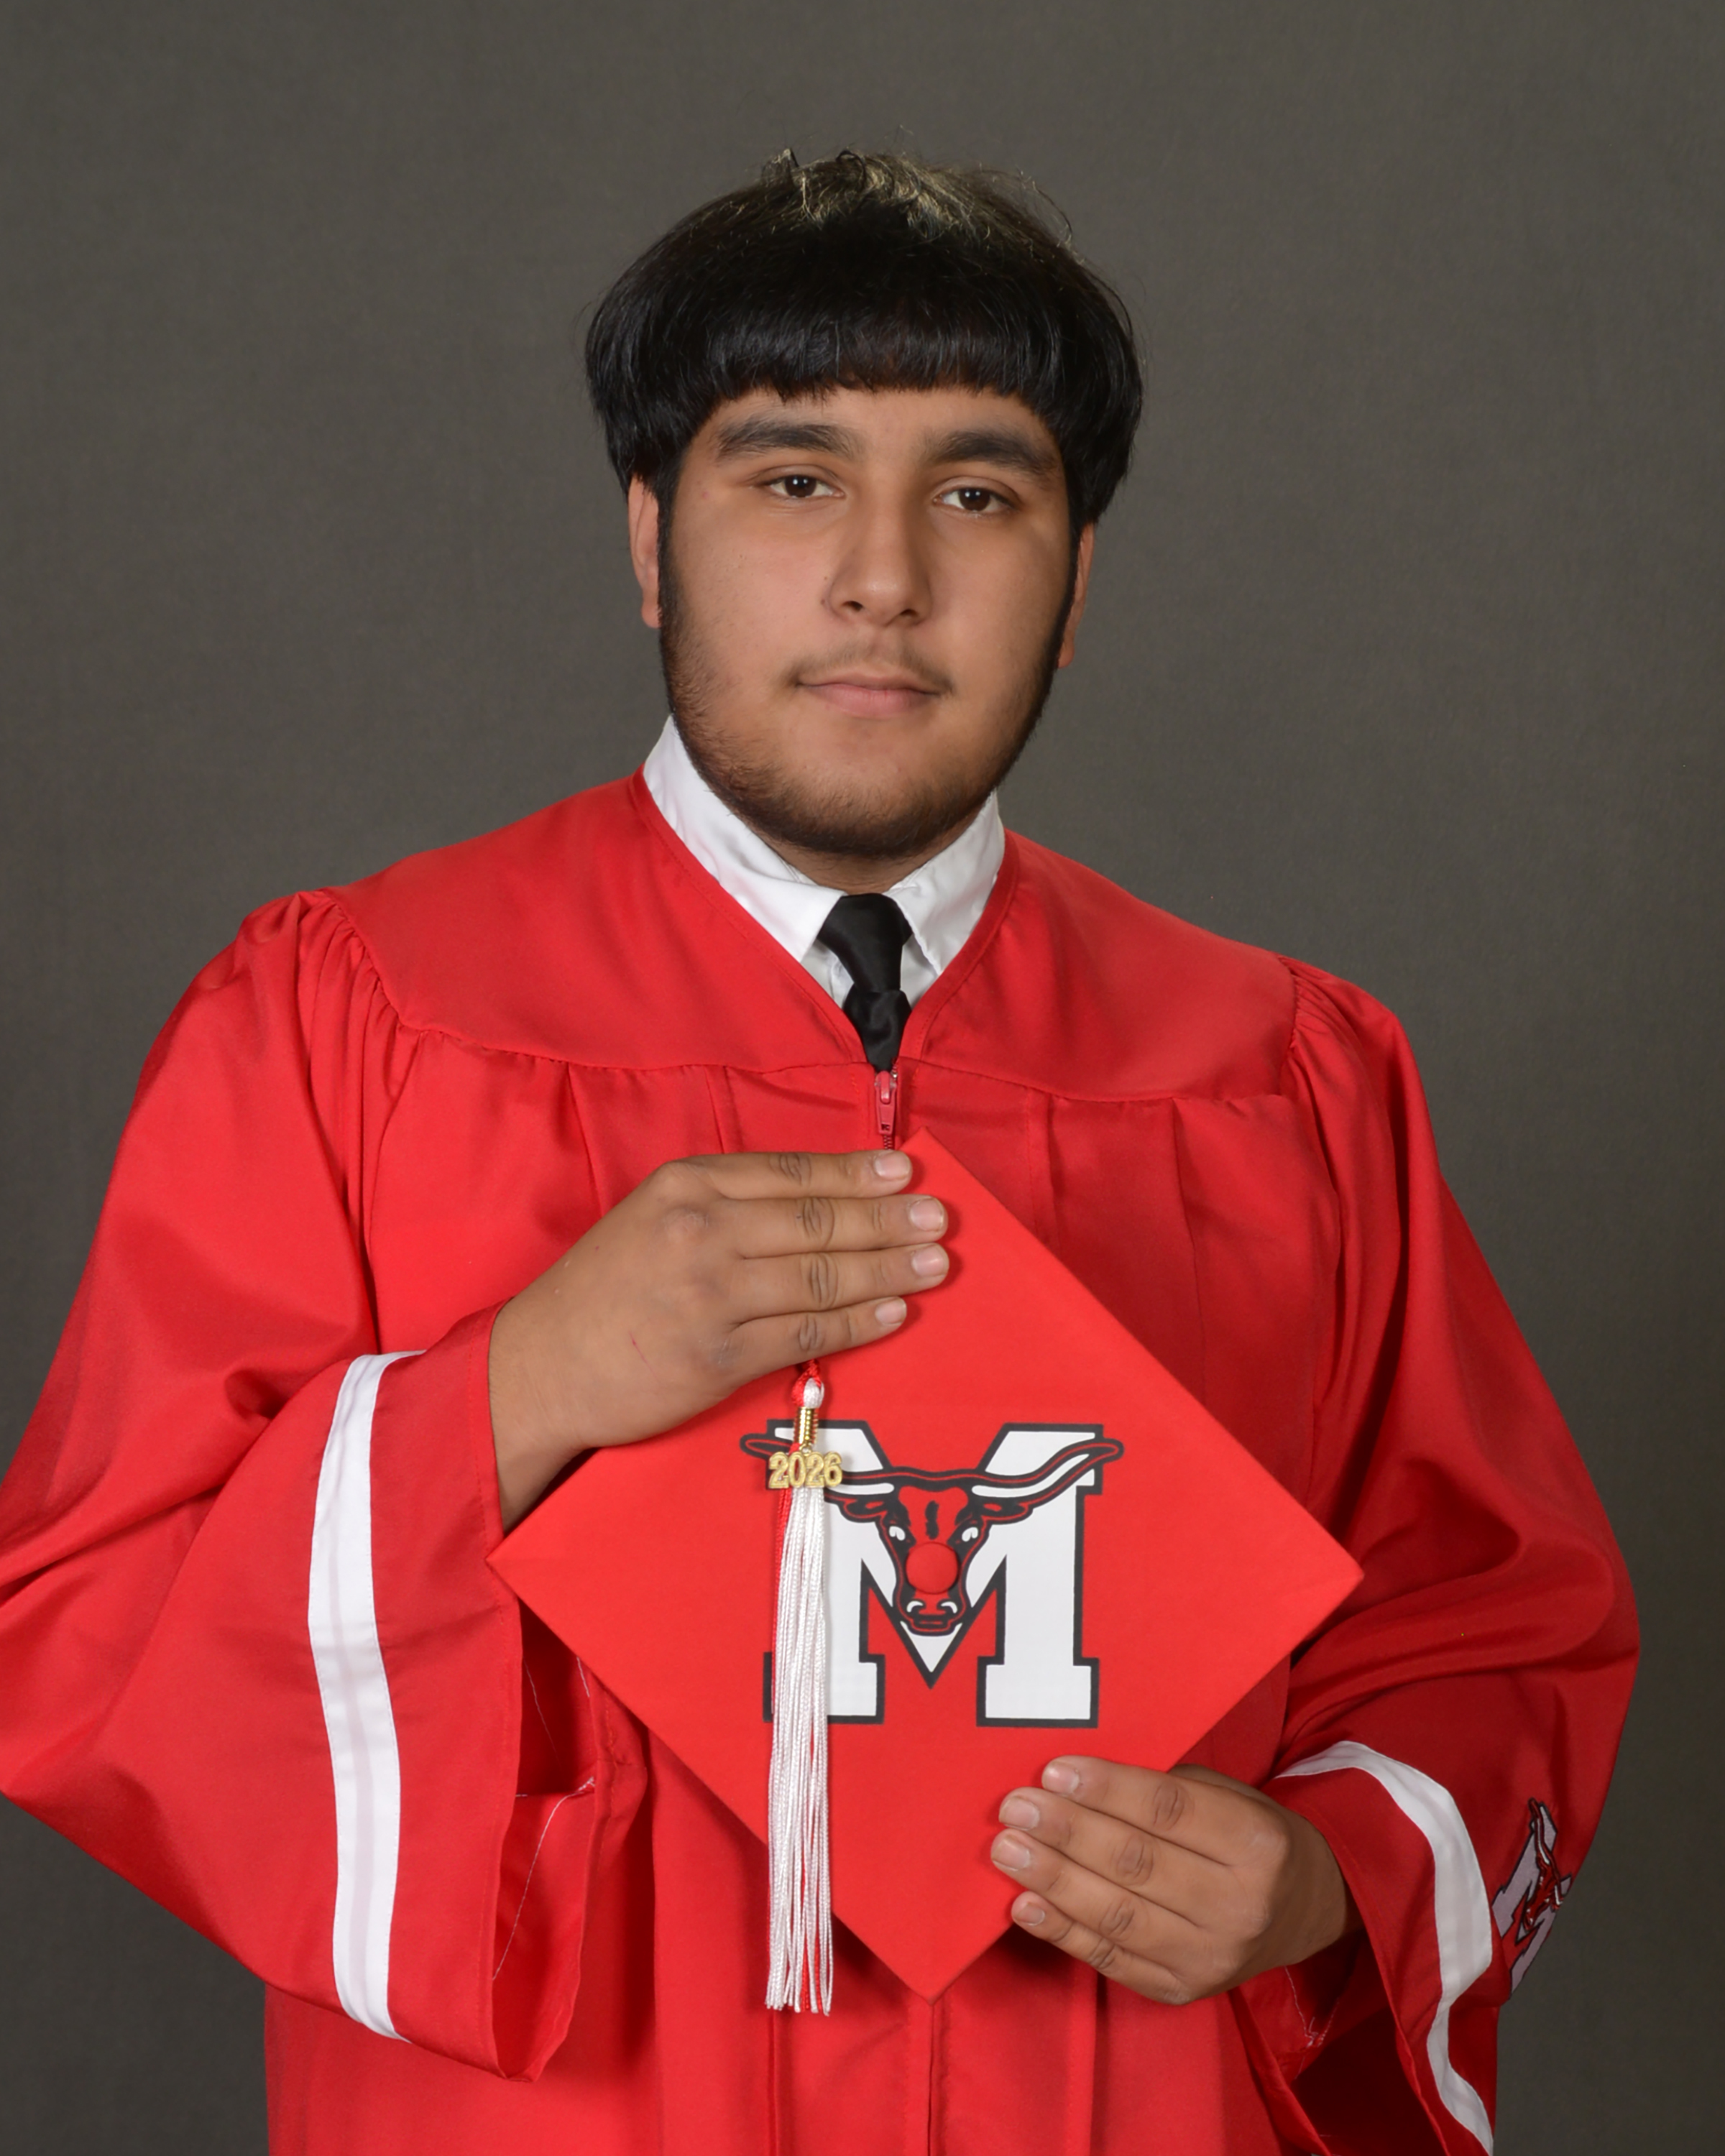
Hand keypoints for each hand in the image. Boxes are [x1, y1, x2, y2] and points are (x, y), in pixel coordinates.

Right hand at [489, 1149, 947, 1526]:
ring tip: (932, 1263)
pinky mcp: (718, 1357)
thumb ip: (724, 1202)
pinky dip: (858, 1323)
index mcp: (686, 1186)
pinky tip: (893, 1313)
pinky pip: (806, 1334)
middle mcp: (701, 1231)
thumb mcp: (652, 1216)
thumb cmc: (602, 1290)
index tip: (906, 1171)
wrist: (541, 1366)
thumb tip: (817, 1197)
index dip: (856, 1173)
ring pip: (821, 1276)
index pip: (791, 1173)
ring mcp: (711, 1295)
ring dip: (887, 1269)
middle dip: (887, 1218)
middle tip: (939, 1218)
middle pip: (817, 1221)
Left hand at [990, 1756, 1357, 2001]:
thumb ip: (1163, 1789)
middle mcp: (1239, 1906)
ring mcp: (1210, 1958)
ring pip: (1117, 1916)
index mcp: (1256, 1844)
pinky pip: (1110, 1960)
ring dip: (1053, 1880)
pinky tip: (1025, 1904)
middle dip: (1067, 1832)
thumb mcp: (1227, 1795)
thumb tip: (1076, 1781)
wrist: (1301, 1911)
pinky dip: (1062, 1931)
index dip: (1107, 1790)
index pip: (1169, 1811)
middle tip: (1016, 1807)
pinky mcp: (1181, 1991)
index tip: (1053, 1771)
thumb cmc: (1247, 1836)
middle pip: (1137, 1864)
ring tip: (1008, 1850)